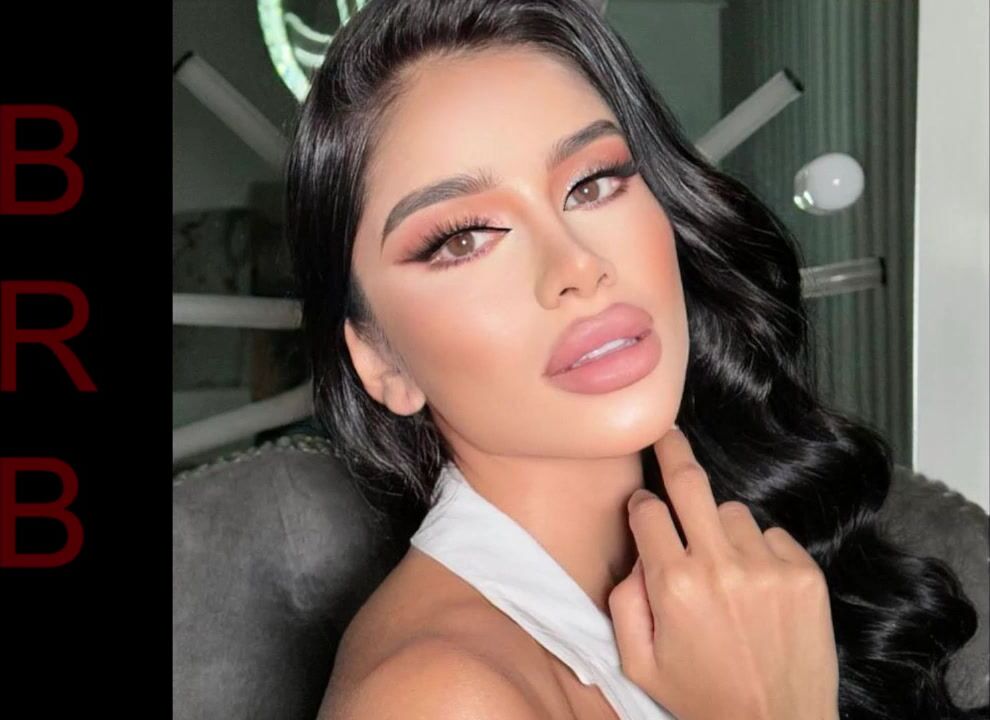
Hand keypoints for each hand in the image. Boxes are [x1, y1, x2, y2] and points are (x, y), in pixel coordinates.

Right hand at [608, 427, 839, 719]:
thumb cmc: (703, 697)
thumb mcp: (638, 662)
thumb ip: (623, 601)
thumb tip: (637, 554)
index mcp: (673, 586)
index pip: (647, 513)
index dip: (641, 507)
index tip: (644, 509)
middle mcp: (719, 567)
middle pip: (690, 483)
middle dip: (673, 451)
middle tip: (668, 431)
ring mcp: (767, 567)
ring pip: (732, 513)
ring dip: (720, 530)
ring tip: (725, 574)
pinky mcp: (803, 574)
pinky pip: (772, 534)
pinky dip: (760, 550)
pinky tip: (756, 586)